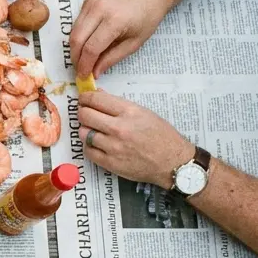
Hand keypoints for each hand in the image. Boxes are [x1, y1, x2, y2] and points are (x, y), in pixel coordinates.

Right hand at [68, 0, 172, 77]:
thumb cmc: (148, 17)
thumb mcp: (134, 42)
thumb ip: (112, 58)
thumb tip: (95, 72)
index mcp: (114, 21)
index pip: (91, 48)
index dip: (85, 65)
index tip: (84, 77)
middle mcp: (98, 10)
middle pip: (77, 39)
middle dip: (76, 58)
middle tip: (81, 70)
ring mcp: (91, 3)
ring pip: (73, 31)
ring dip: (75, 48)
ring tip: (83, 59)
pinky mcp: (87, 0)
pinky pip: (77, 23)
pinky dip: (79, 36)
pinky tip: (87, 44)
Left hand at [78, 90, 193, 188]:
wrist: (173, 162)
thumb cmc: (162, 136)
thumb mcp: (144, 113)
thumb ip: (119, 105)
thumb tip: (97, 94)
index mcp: (130, 112)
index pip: (96, 99)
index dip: (85, 98)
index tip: (83, 99)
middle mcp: (119, 128)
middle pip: (84, 115)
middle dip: (83, 113)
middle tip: (87, 115)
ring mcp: (114, 147)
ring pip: (83, 133)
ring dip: (86, 130)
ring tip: (95, 131)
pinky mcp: (110, 163)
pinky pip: (87, 151)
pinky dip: (89, 146)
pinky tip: (97, 144)